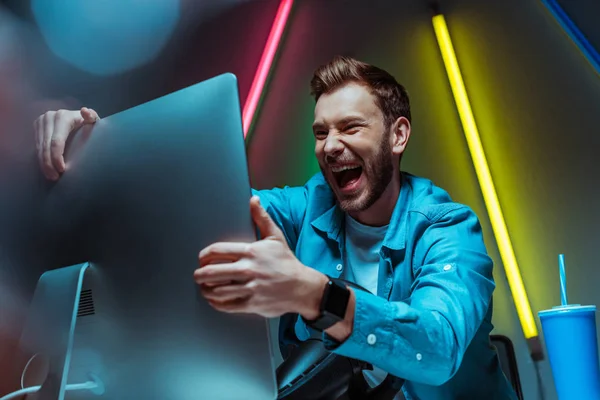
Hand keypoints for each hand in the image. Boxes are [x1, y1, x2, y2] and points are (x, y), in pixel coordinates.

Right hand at [34, 107, 98, 179]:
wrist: (78, 118)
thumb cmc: (88, 123)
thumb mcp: (93, 120)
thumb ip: (92, 117)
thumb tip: (85, 111)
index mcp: (62, 117)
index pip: (56, 141)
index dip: (57, 157)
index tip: (62, 169)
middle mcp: (49, 117)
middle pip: (46, 145)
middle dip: (49, 163)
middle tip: (55, 177)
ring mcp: (41, 121)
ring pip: (39, 147)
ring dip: (44, 164)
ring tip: (51, 176)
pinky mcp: (37, 127)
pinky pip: (37, 146)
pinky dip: (41, 159)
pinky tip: (47, 169)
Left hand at [194, 196, 327, 318]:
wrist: (302, 287)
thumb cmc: (286, 262)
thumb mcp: (275, 237)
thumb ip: (261, 218)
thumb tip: (253, 199)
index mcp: (251, 252)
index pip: (217, 251)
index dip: (204, 255)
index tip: (201, 259)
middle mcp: (248, 270)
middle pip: (212, 272)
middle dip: (199, 275)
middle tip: (197, 275)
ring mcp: (250, 288)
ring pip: (217, 290)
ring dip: (206, 290)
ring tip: (204, 288)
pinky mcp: (252, 304)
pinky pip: (227, 305)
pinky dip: (216, 303)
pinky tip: (214, 300)